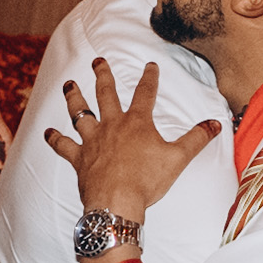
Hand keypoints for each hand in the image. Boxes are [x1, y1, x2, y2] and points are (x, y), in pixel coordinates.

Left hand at [46, 58, 216, 224]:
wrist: (117, 201)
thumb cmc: (147, 180)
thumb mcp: (178, 158)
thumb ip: (197, 139)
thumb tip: (215, 124)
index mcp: (137, 123)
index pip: (145, 93)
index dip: (149, 78)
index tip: (149, 65)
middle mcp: (112, 125)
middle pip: (105, 94)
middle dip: (102, 75)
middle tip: (97, 61)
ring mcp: (93, 141)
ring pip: (80, 113)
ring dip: (74, 98)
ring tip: (69, 85)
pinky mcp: (79, 159)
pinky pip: (64, 146)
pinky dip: (55, 139)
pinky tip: (47, 132)